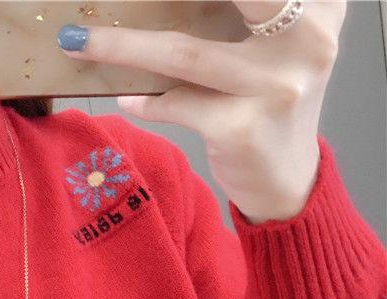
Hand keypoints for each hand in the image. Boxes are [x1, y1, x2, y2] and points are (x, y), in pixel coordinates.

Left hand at [56, 1, 346, 223]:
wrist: (286, 182)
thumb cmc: (271, 106)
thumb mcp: (276, 51)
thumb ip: (250, 16)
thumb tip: (156, 4)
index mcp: (317, 12)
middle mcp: (305, 43)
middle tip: (103, 6)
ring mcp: (274, 88)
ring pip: (183, 54)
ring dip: (121, 47)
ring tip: (80, 42)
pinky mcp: (241, 129)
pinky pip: (176, 104)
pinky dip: (146, 101)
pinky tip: (128, 98)